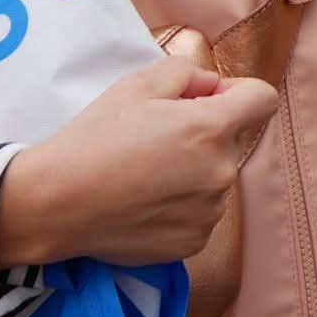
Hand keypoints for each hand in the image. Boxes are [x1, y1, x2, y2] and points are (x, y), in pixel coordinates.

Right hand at [0, 56, 277, 269]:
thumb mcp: (138, 84)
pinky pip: (201, 213)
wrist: (54, 204)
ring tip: (145, 173)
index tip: (207, 98)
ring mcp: (209, 213)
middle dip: (206, 133)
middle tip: (157, 137)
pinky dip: (182, 205)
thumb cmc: (94, 139)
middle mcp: (221, 173)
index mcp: (211, 129)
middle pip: (233, 140)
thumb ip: (187, 73)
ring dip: (194, 171)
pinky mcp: (193, 243)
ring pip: (216, 179)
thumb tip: (210, 87)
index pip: (262, 99)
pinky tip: (144, 202)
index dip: (238, 91)